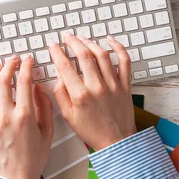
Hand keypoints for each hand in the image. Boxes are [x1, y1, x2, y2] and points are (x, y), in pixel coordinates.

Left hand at [0, 55, 53, 178]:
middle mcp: (5, 116)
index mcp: (24, 116)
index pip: (23, 82)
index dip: (26, 67)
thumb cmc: (34, 157)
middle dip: (9, 65)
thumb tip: (38, 88)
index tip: (28, 60)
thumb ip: (44, 108)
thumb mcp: (48, 132)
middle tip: (14, 60)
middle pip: (3, 81)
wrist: (15, 178)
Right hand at [48, 35, 135, 150]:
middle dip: (73, 42)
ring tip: (82, 38)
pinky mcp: (125, 85)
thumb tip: (59, 77)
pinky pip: (124, 61)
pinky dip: (118, 47)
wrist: (116, 141)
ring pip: (102, 54)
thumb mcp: (69, 117)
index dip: (56, 52)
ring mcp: (113, 84)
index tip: (53, 46)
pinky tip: (110, 40)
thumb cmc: (92, 131)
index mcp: (80, 95)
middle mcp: (97, 87)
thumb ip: (60, 95)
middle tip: (67, 37)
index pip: (65, 66)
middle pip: (84, 55)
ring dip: (90, 42)